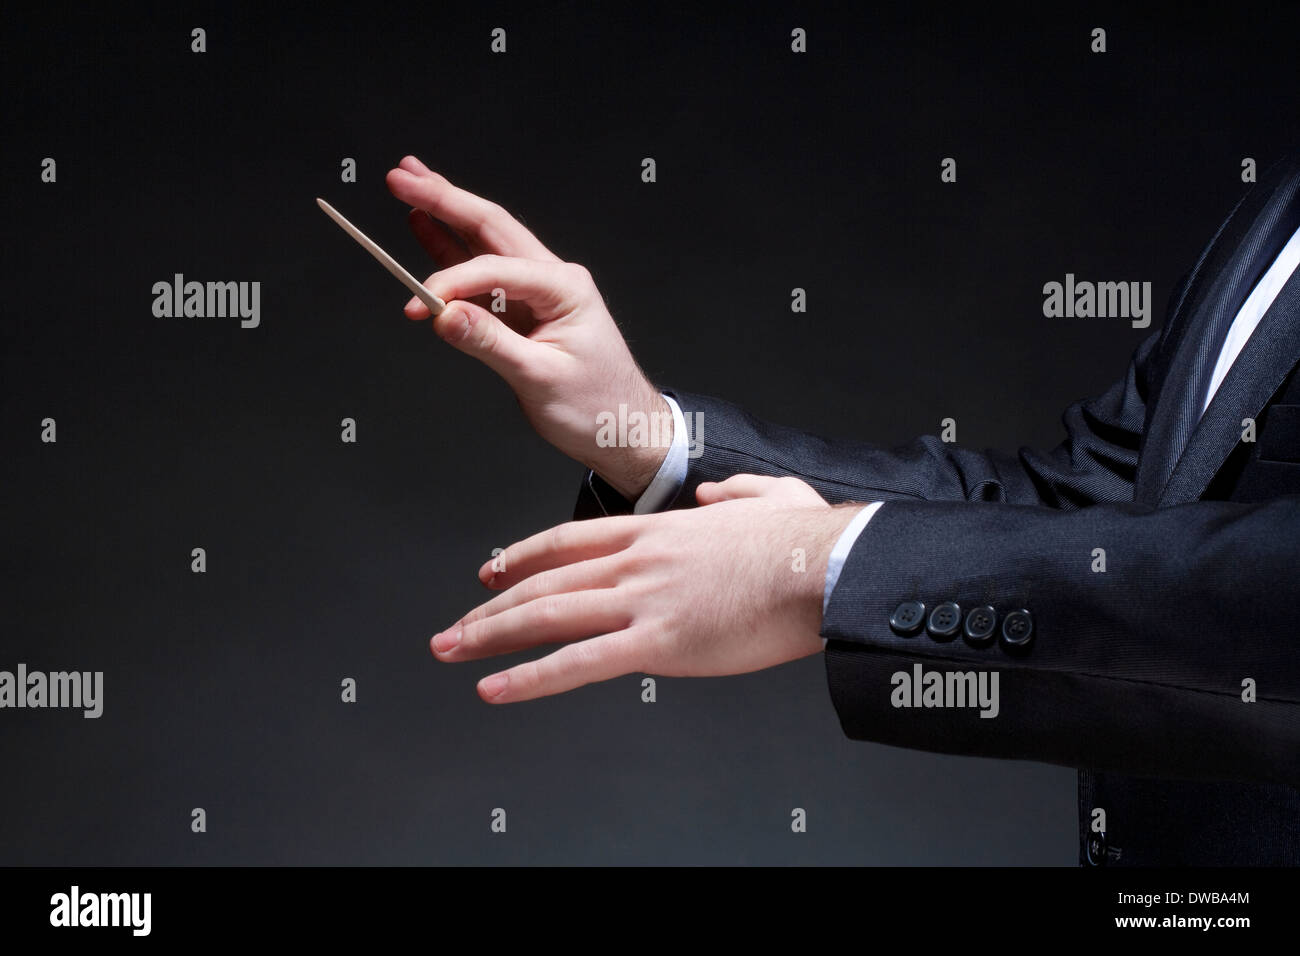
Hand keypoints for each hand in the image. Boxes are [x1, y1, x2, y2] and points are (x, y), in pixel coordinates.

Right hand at [385, 155, 667, 498]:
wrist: (625, 430)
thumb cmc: (598, 407)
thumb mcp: (542, 379)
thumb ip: (490, 344)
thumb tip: (444, 316)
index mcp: (565, 288)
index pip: (494, 269)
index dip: (450, 283)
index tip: (418, 306)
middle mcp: (553, 279)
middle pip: (491, 227)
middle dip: (444, 199)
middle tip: (401, 177)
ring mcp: (539, 291)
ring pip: (485, 242)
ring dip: (445, 212)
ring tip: (409, 184)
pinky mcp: (525, 309)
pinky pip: (483, 272)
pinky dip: (452, 250)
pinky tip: (427, 229)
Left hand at [431, 474, 863, 702]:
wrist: (826, 565)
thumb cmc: (806, 539)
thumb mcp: (769, 495)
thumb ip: (733, 491)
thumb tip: (712, 492)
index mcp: (658, 529)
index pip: (569, 540)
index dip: (522, 555)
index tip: (491, 568)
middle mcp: (637, 560)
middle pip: (544, 580)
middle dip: (490, 606)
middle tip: (453, 627)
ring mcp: (643, 599)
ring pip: (547, 615)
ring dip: (491, 635)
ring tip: (451, 652)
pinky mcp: (658, 642)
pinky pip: (578, 661)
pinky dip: (530, 677)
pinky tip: (495, 688)